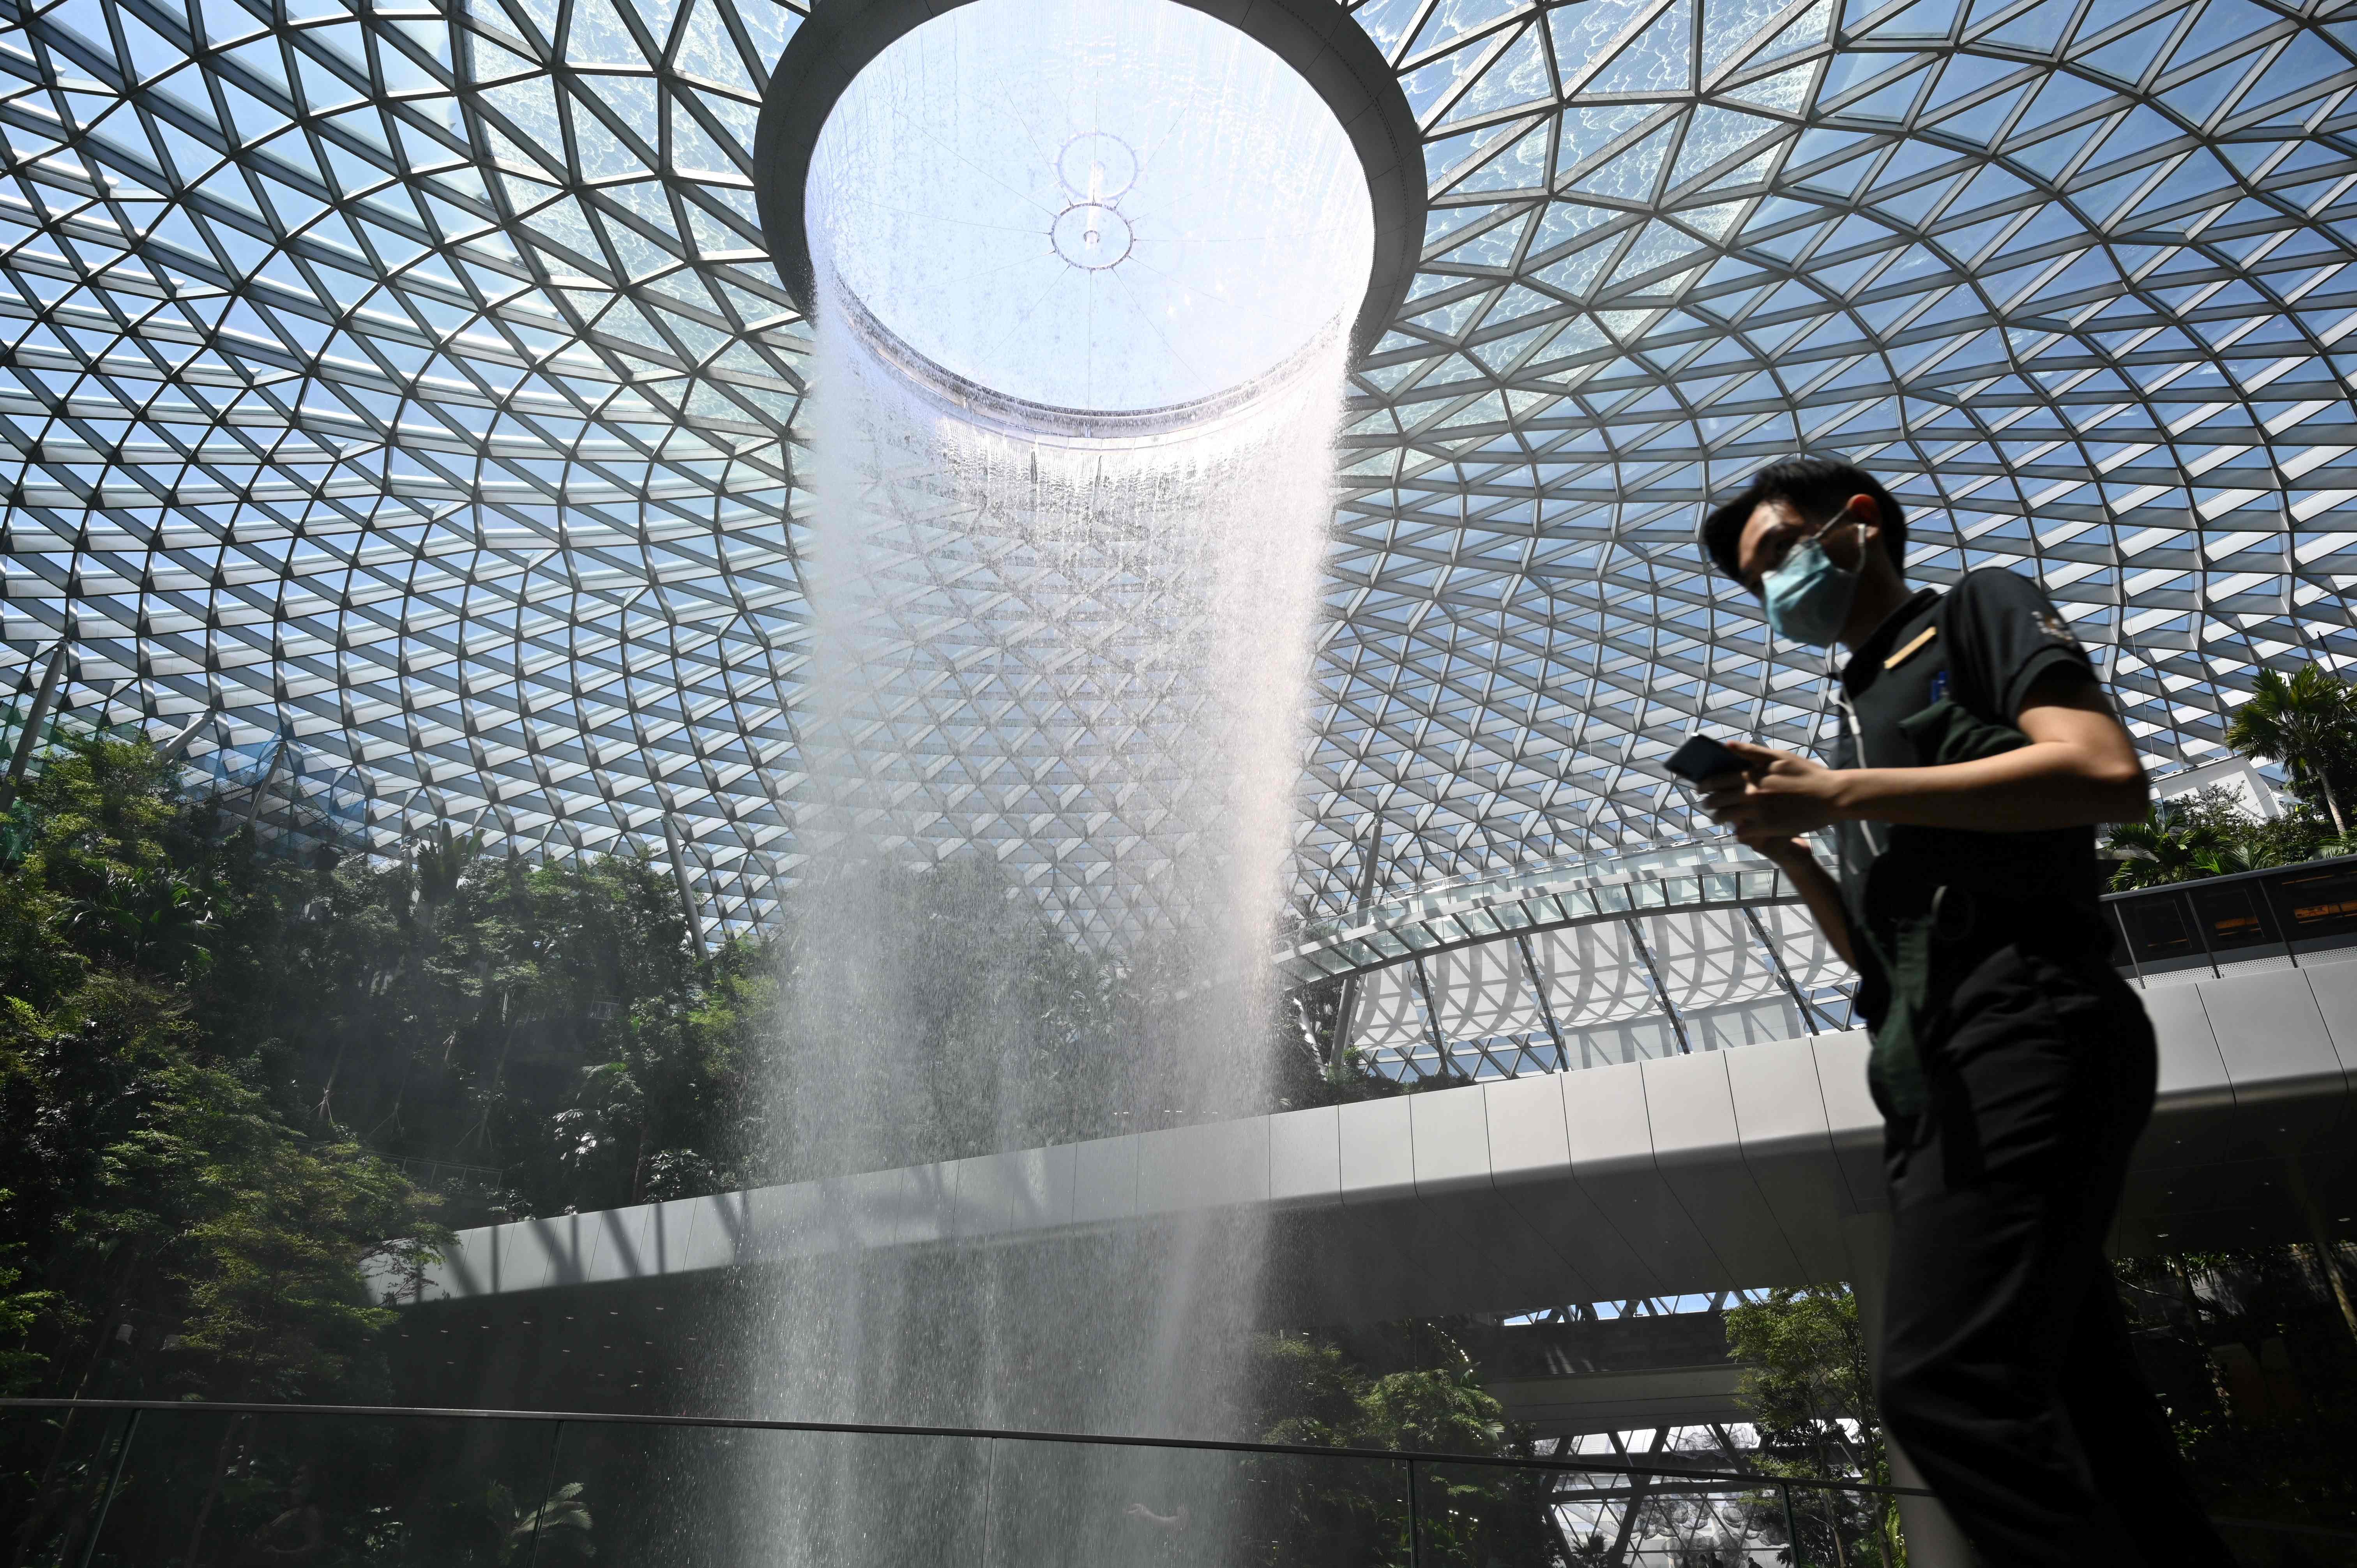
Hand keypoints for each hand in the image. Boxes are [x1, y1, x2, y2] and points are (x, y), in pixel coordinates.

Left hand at [1697, 740, 1848, 837]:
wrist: (1830, 796)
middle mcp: (1750, 792)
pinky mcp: (1766, 828)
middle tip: (1708, 805)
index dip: (1704, 785)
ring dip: (1718, 818)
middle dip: (1708, 803)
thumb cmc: (1806, 774)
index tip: (1700, 788)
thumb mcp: (1780, 756)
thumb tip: (1726, 745)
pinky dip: (1737, 832)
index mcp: (1751, 773)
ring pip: (1725, 817)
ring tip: (1719, 818)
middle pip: (1716, 800)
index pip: (1716, 780)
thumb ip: (1752, 752)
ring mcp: (1757, 811)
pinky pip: (1740, 833)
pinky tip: (1738, 829)